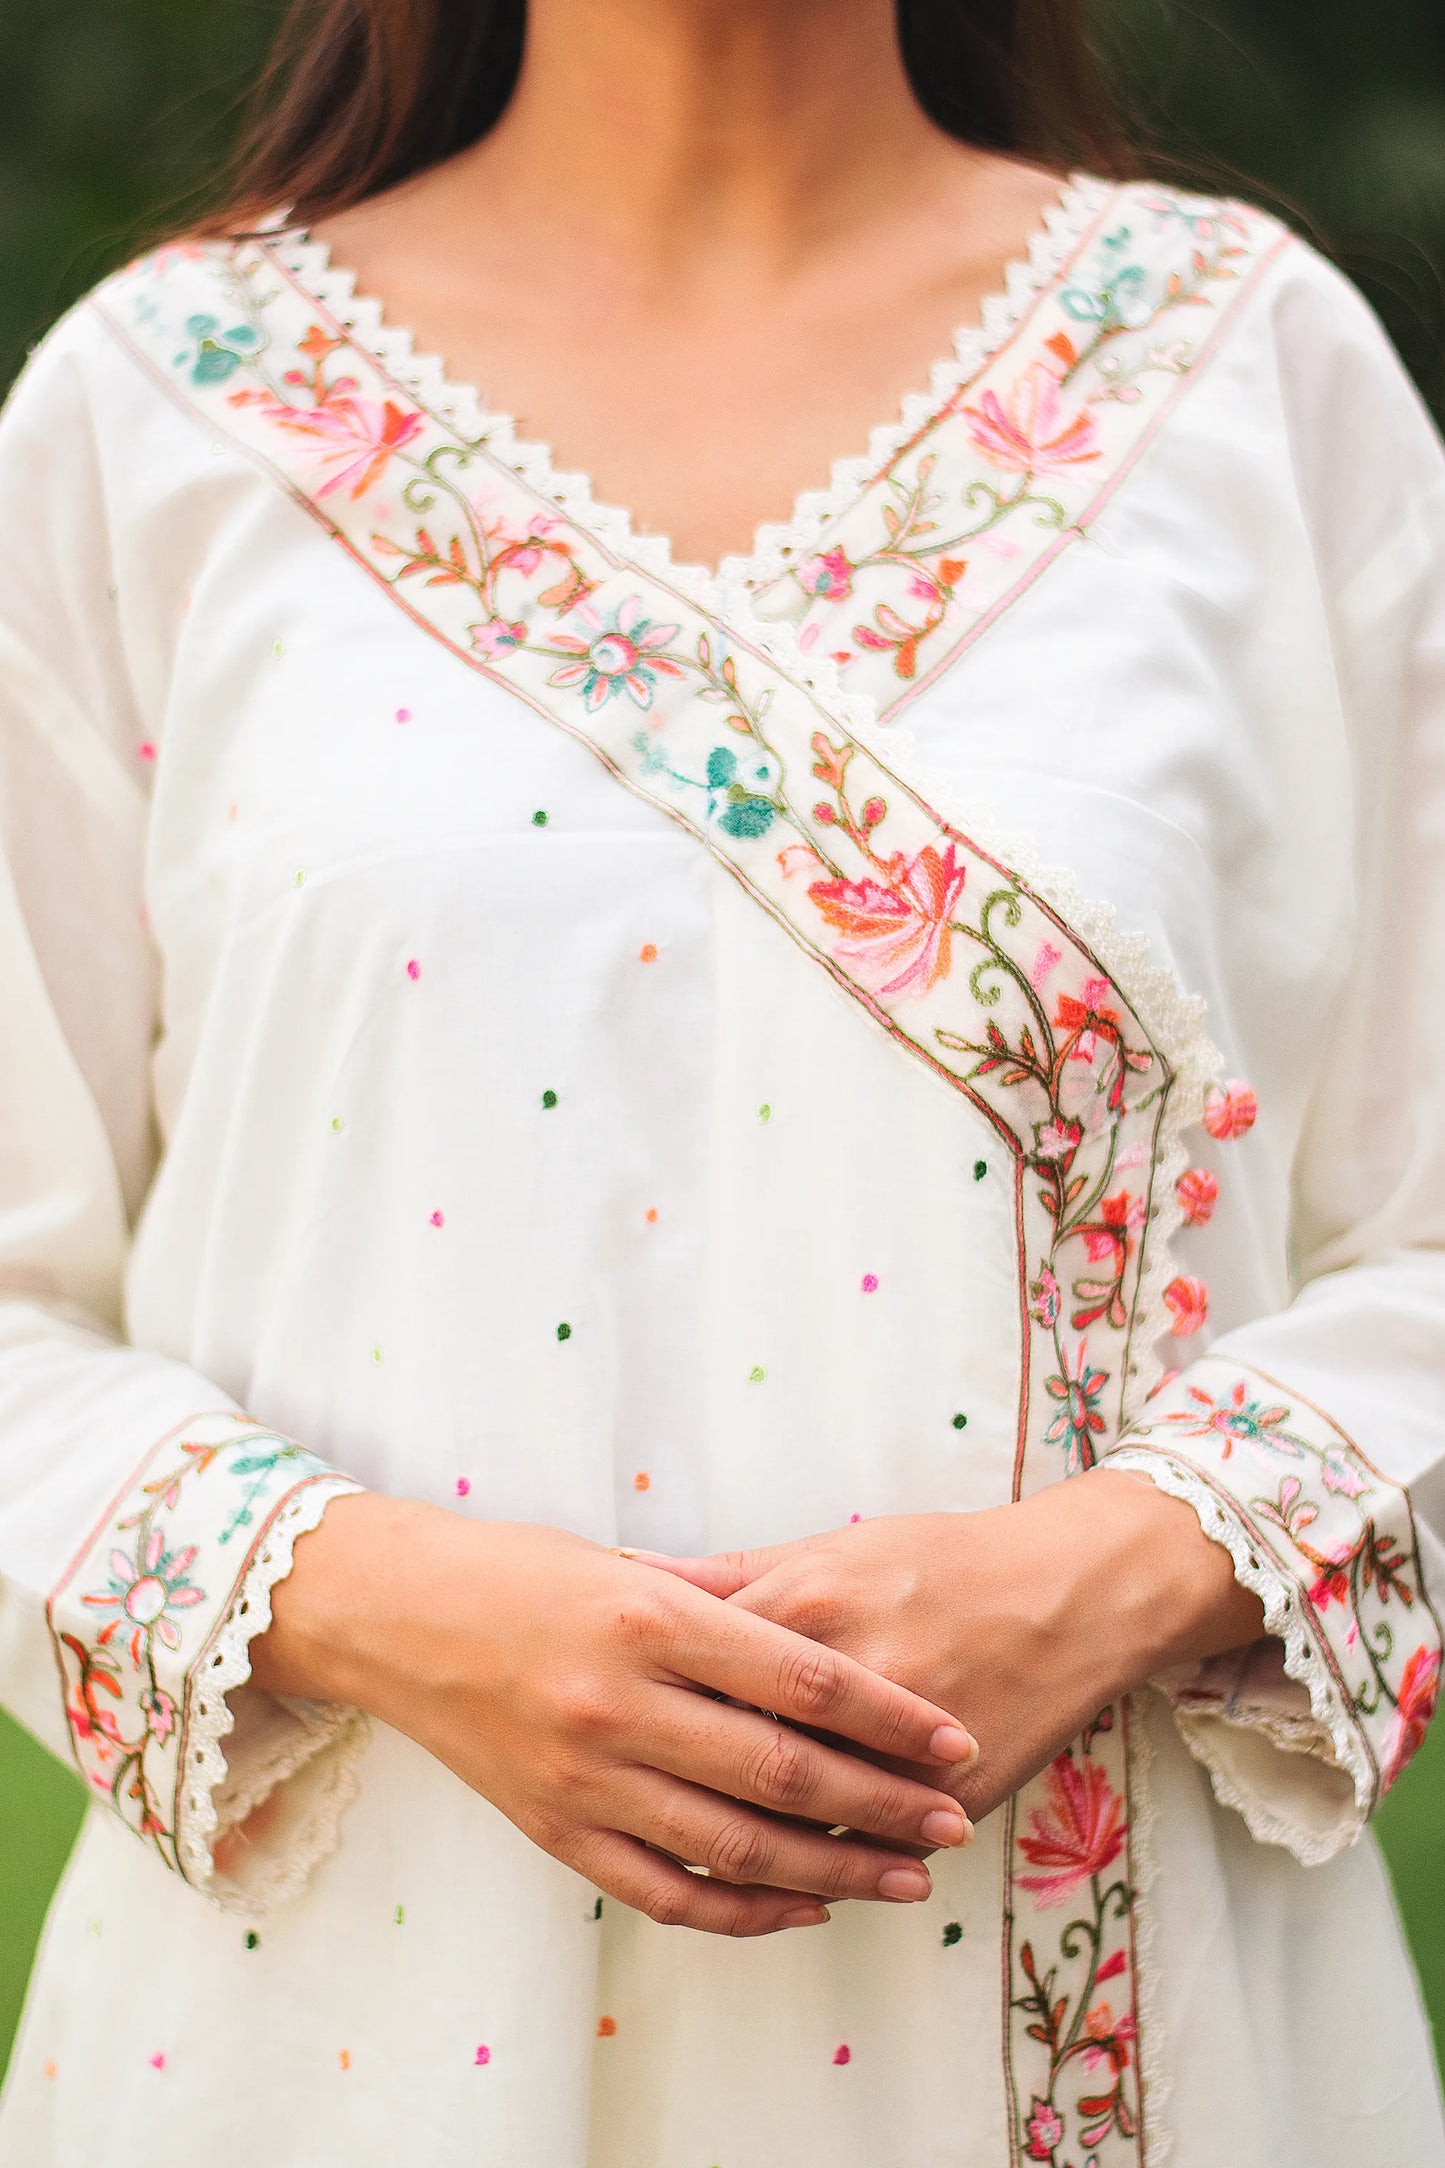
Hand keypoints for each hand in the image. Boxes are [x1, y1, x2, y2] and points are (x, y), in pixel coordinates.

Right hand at [238, 1493, 979, 1935]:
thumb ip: (725, 1604)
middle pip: (785, 1770)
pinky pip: (667, 1892)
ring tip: (908, 1875)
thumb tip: (837, 1644)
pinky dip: (745, 1909)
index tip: (956, 1739)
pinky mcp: (556, 1832)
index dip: (891, 1715)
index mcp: (650, 1616)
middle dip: (885, 1801)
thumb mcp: (627, 1562)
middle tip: (954, 1818)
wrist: (397, 1617)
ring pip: (737, 1845)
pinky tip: (804, 1906)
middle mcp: (620, 1702)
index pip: (802, 1680)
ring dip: (837, 1869)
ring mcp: (585, 1777)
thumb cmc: (523, 1572)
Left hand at [627, 1469, 1265, 1826]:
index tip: (589, 1713)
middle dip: (666, 1781)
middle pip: (729, 1751)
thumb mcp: (831, 1545)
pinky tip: (770, 1886)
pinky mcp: (948, 1798)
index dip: (637, 1696)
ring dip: (729, 1849)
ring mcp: (901, 1747)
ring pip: (792, 1822)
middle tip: (611, 1798)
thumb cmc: (940, 1559)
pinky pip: (860, 1854)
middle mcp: (848, 1676)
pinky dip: (812, 1874)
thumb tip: (628, 1572)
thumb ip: (729, 1575)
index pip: (692, 1666)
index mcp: (807, 1604)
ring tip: (678, 1852)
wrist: (1072, 1592)